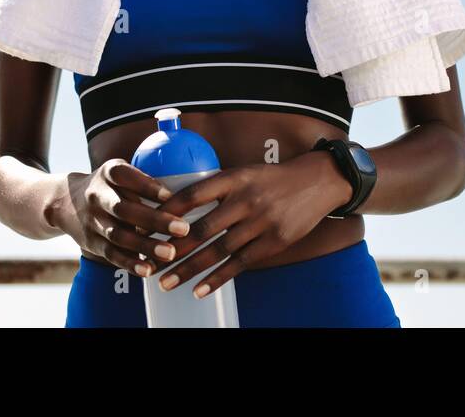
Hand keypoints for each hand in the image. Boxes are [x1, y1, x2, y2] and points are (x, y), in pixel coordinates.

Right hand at [66, 160, 194, 278]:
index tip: (172, 195)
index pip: (126, 176)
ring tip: (171, 254)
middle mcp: (97, 196)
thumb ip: (145, 180)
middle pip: (125, 209)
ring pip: (119, 235)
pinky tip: (149, 270)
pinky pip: (111, 254)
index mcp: (108, 173)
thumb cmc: (109, 186)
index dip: (148, 186)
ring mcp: (92, 221)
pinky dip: (130, 263)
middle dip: (155, 220)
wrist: (65, 202)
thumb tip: (187, 187)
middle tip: (183, 229)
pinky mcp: (91, 242)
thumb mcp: (120, 172)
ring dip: (145, 246)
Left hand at [151, 151, 352, 298]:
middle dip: (173, 249)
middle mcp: (245, 200)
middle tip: (149, 264)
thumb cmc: (273, 178)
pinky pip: (240, 264)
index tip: (146, 227)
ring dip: (189, 269)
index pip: (192, 195)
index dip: (167, 212)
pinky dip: (218, 278)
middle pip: (201, 228)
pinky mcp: (274, 242)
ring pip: (218, 250)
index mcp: (234, 178)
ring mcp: (261, 222)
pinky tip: (200, 290)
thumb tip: (178, 206)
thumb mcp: (244, 172)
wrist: (318, 182)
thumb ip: (217, 188)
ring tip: (167, 283)